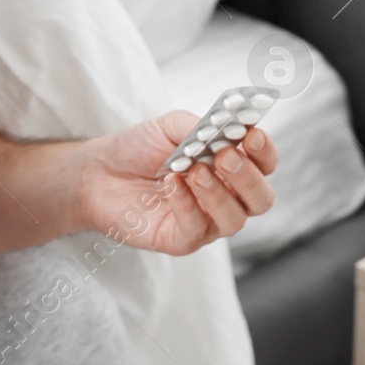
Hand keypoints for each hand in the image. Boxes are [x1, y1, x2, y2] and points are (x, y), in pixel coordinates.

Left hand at [75, 111, 278, 255]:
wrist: (99, 172)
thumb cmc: (140, 148)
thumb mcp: (172, 126)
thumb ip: (202, 125)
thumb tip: (230, 126)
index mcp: (231, 167)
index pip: (265, 165)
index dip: (265, 152)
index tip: (251, 135)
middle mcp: (226, 197)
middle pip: (261, 199)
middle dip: (247, 177)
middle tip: (224, 156)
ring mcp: (207, 222)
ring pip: (235, 220)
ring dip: (218, 193)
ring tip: (194, 170)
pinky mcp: (182, 240)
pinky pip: (197, 229)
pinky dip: (187, 204)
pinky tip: (171, 184)